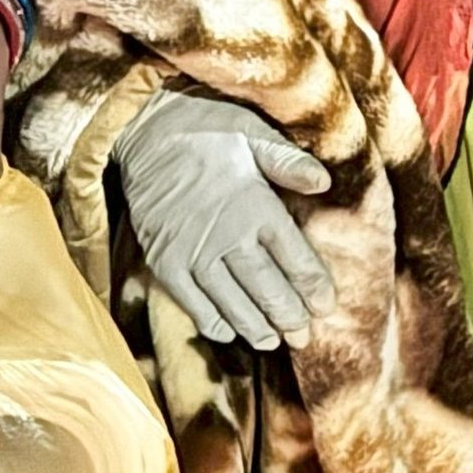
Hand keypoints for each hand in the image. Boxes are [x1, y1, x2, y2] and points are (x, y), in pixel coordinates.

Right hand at [114, 91, 335, 350]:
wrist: (145, 133)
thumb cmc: (207, 130)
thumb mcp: (254, 132)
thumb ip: (289, 162)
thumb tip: (325, 182)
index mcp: (255, 205)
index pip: (294, 257)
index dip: (313, 286)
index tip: (327, 306)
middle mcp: (226, 235)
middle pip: (267, 287)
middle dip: (290, 316)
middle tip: (305, 338)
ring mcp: (192, 253)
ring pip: (232, 302)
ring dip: (255, 326)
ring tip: (274, 343)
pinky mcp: (164, 262)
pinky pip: (192, 303)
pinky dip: (212, 322)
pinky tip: (229, 332)